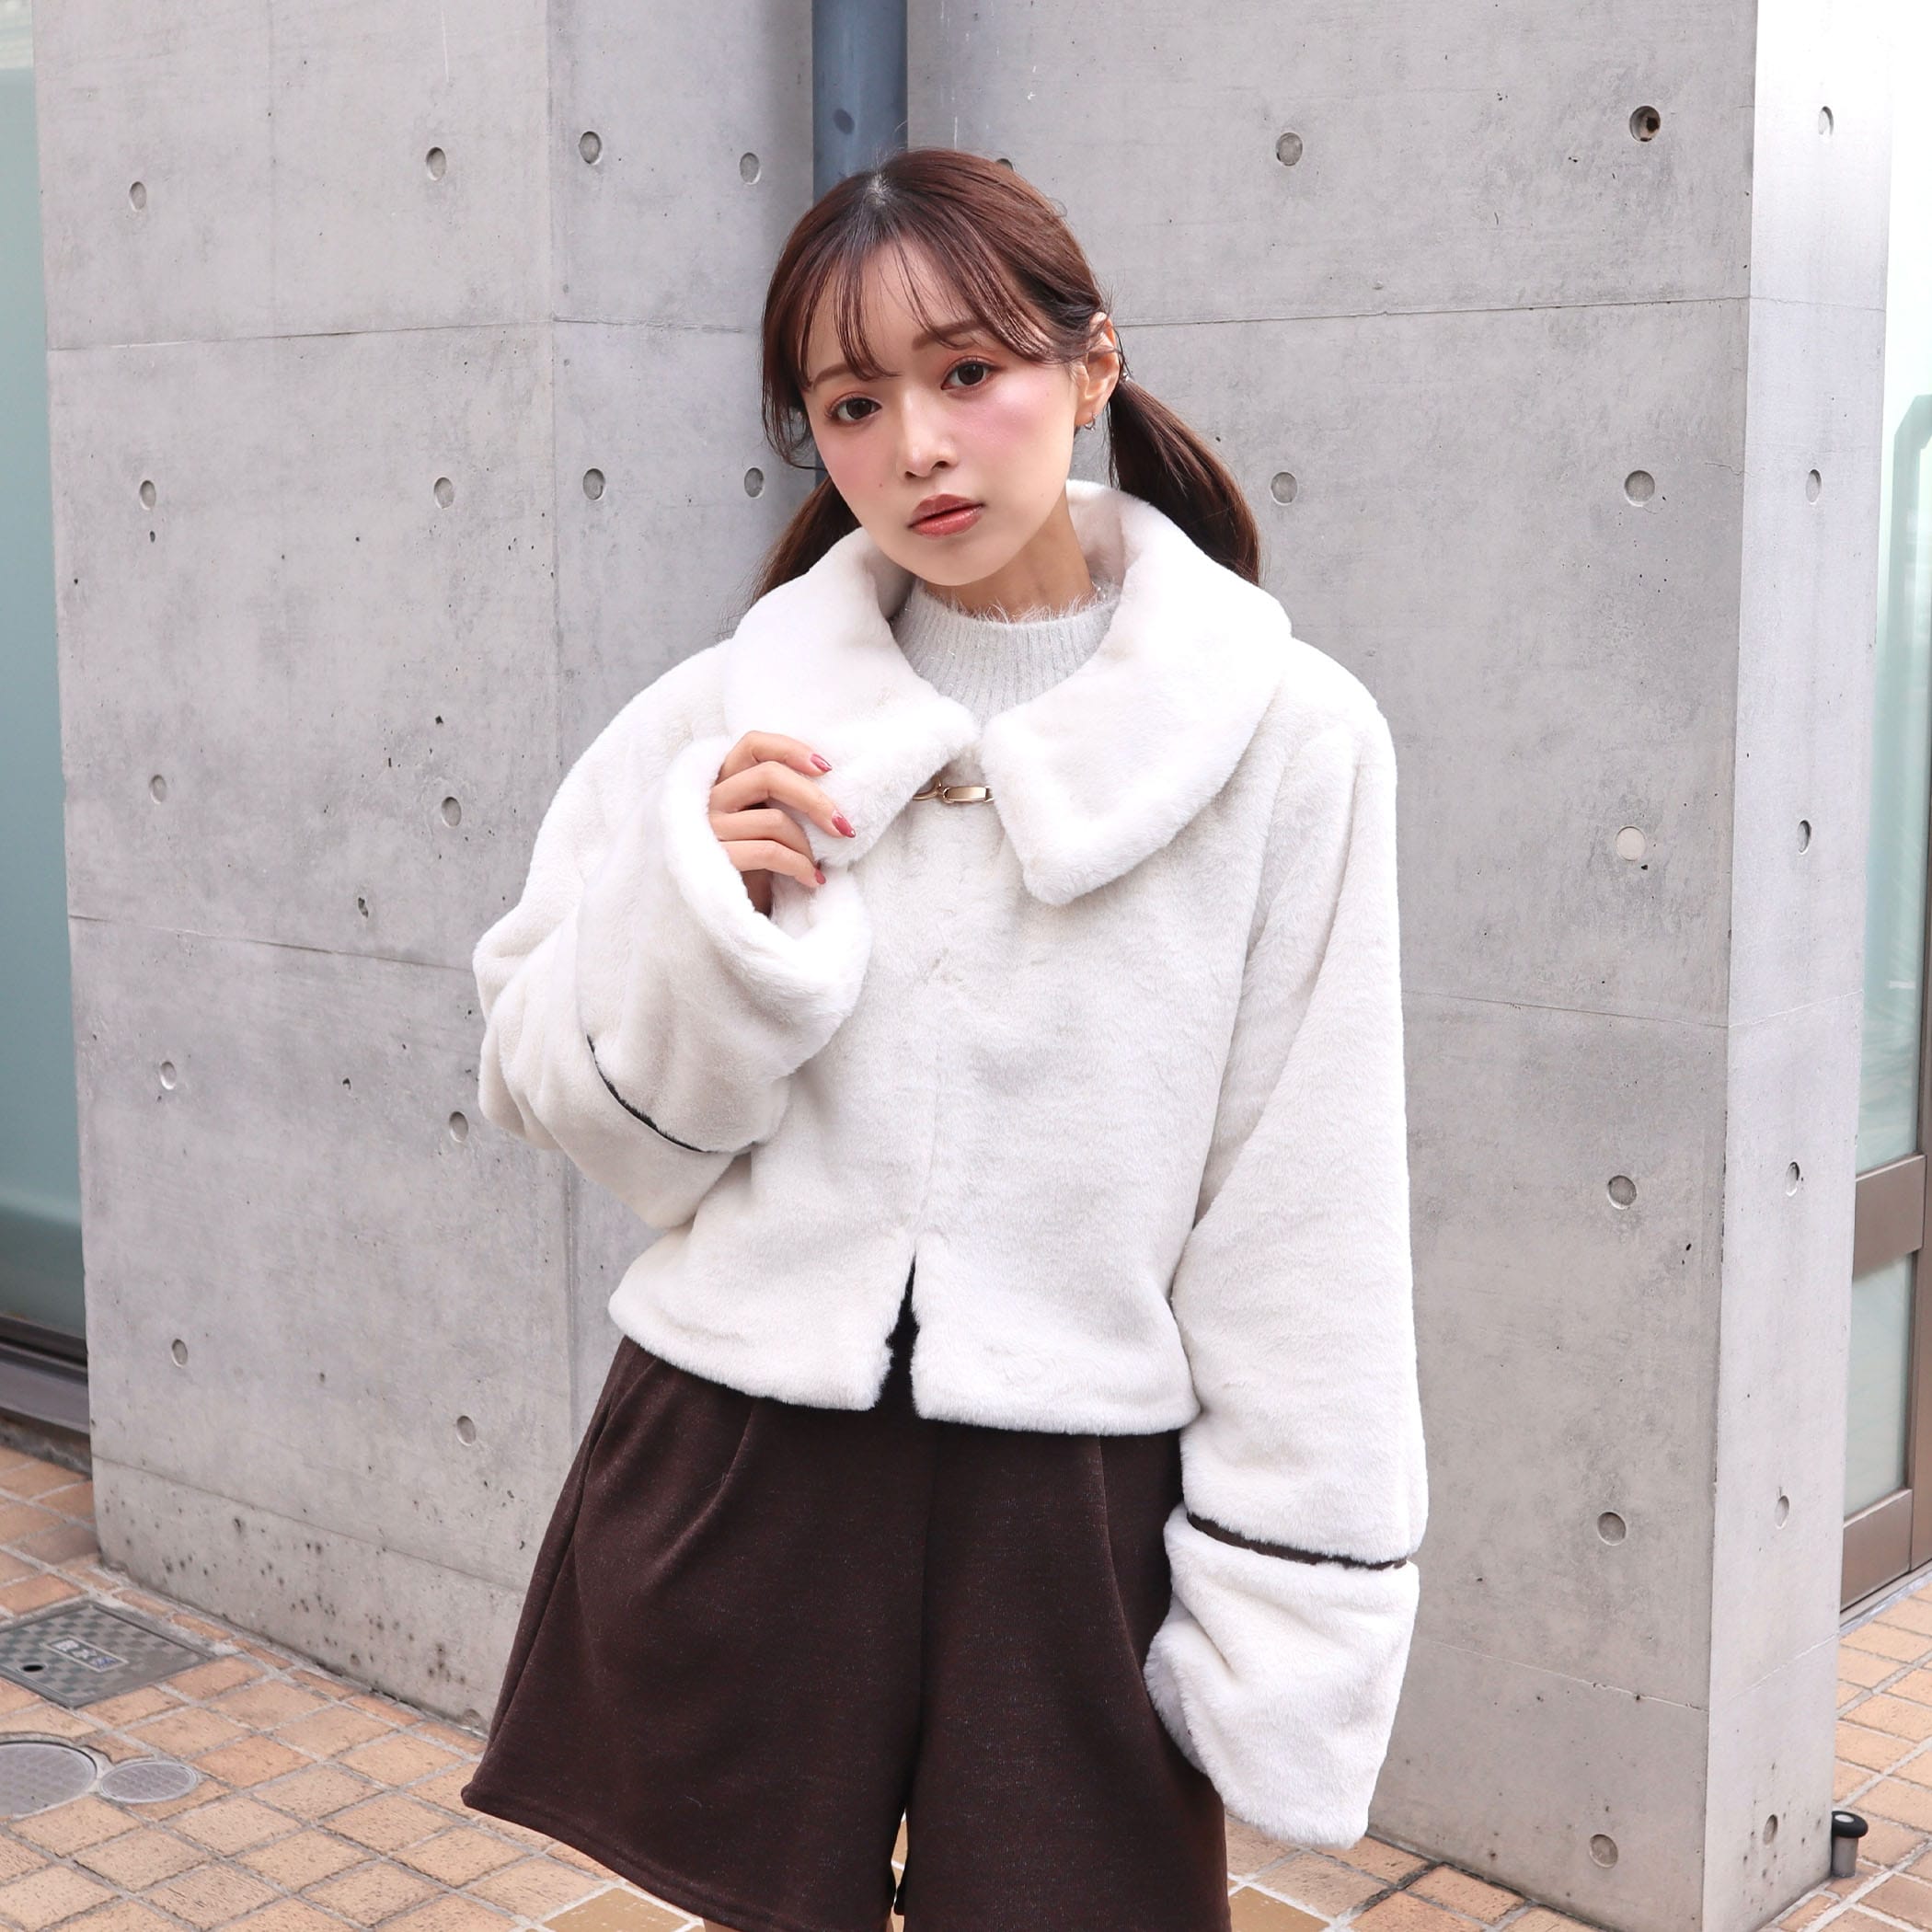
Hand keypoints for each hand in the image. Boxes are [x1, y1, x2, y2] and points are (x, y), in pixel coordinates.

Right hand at [708, 731, 854, 916]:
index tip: (827, 768)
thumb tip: (827, 779)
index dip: (791, 749)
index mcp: (721, 782)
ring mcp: (709, 828)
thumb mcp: (759, 822)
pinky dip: (800, 867)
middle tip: (843, 825)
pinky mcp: (715, 858)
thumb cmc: (749, 865)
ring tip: (816, 866)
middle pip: (769, 776)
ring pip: (775, 819)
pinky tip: (812, 880)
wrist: (720, 914)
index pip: (753, 744)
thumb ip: (775, 797)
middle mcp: (709, 799)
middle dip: (815, 800)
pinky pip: (770, 852)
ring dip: (807, 847)